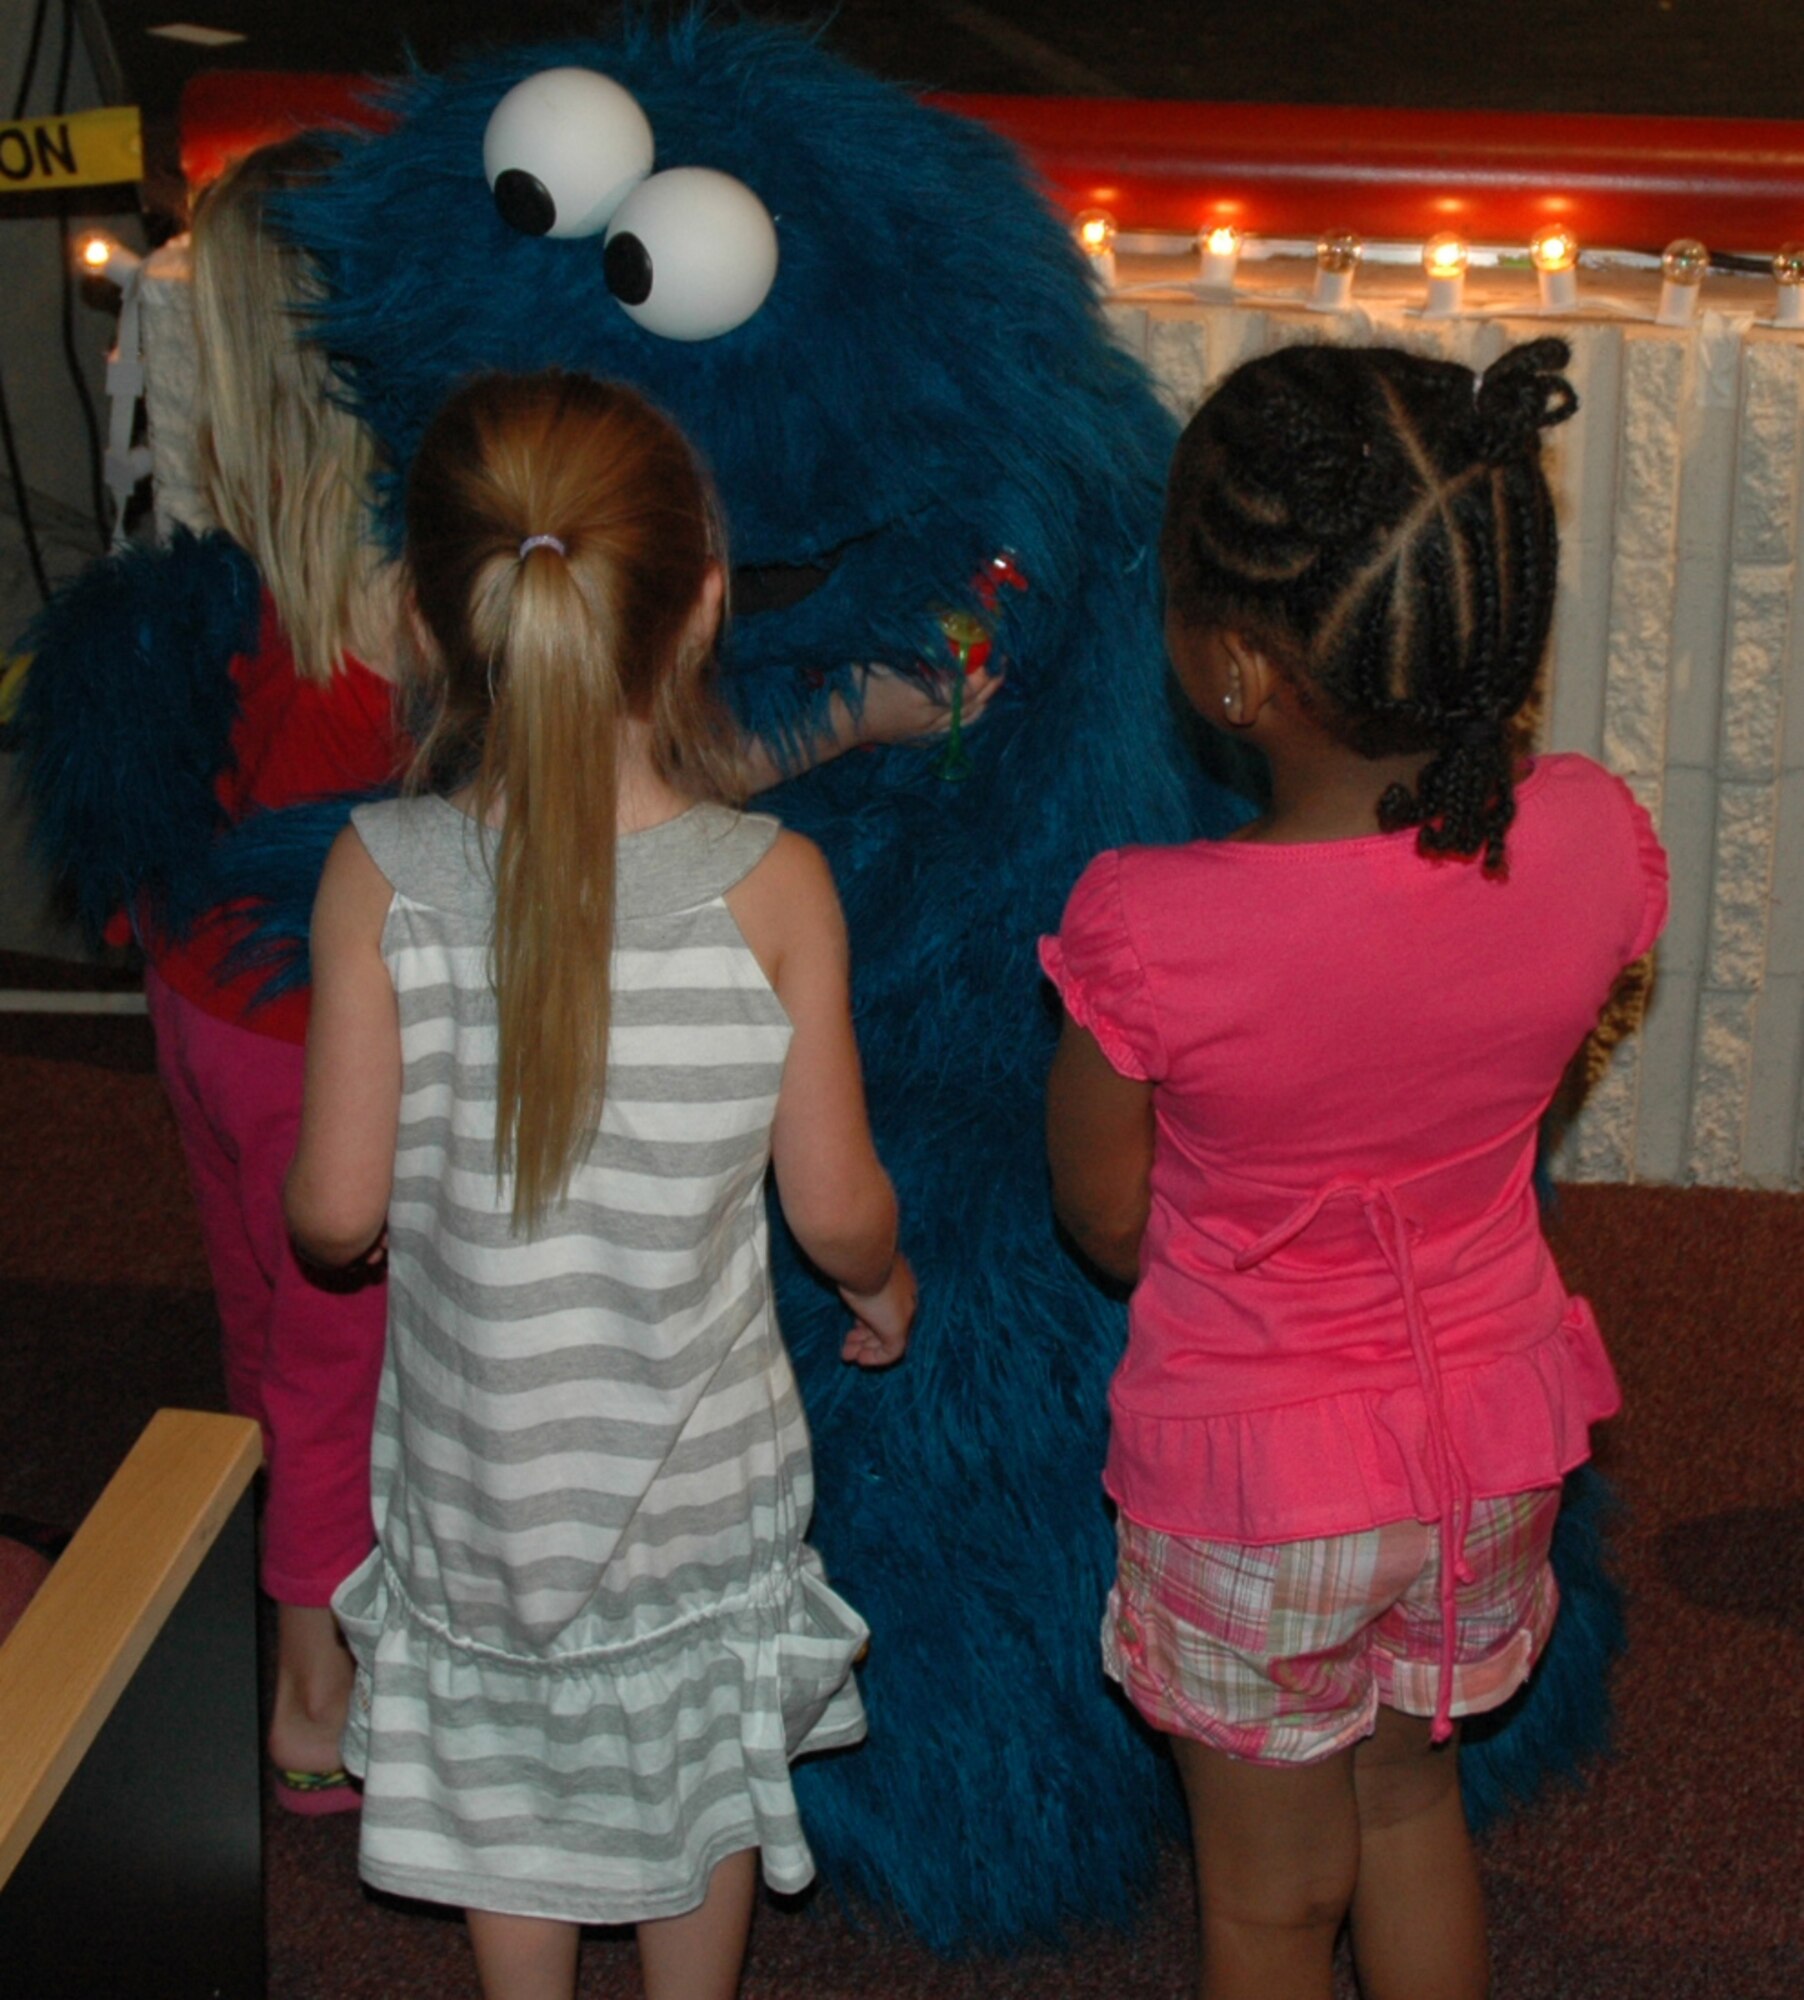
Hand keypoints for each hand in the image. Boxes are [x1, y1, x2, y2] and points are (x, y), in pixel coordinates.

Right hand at [839, 1253, 916, 1368]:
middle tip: (847, 1343)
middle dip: (865, 1336)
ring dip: (867, 1348)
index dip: (869, 1319)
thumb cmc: (856, 1255)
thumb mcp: (858, 1265)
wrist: (863, 1257)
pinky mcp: (897, 1328)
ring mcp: (904, 1313)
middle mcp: (906, 1296)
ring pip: (888, 1338)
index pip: (887, 1305)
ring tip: (848, 1355)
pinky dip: (876, 1358)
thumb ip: (857, 1274)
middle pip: (887, 1322)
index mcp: (900, 1279)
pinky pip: (892, 1352)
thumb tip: (841, 1273)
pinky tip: (861, 1360)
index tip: (854, 1326)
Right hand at [847, 662, 1002, 746]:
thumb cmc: (862, 685)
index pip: (969, 685)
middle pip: (974, 703)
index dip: (983, 667)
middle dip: (990, 683)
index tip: (991, 647)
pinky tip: (971, 708)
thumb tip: (952, 641)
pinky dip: (968, 717)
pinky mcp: (920, 740)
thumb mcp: (892, 661)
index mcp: (928, 698)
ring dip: (983, 701)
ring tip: (990, 684)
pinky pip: (954, 730)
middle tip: (1000, 663)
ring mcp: (927, 733)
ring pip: (967, 719)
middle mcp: (933, 720)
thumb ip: (925, 655)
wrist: (840, 721)